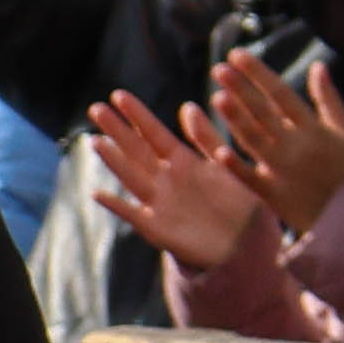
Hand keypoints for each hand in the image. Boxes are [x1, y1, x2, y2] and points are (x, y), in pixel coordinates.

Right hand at [77, 93, 272, 279]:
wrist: (247, 248)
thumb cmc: (240, 206)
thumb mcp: (225, 166)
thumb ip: (206, 138)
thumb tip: (188, 105)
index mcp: (183, 162)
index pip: (154, 133)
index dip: (137, 115)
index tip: (118, 94)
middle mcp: (166, 180)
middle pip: (137, 151)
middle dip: (117, 130)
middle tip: (96, 108)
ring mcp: (160, 204)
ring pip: (132, 177)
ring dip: (114, 161)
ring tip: (96, 141)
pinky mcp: (159, 230)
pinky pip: (133, 216)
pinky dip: (116, 206)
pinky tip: (97, 194)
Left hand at [202, 51, 343, 236]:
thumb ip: (328, 98)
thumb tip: (318, 65)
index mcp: (313, 129)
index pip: (281, 93)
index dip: (258, 73)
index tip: (236, 54)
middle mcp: (297, 146)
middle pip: (264, 113)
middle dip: (241, 89)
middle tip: (219, 69)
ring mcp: (284, 171)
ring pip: (255, 140)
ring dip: (235, 119)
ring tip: (216, 97)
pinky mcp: (275, 196)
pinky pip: (252, 179)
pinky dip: (236, 166)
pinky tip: (218, 151)